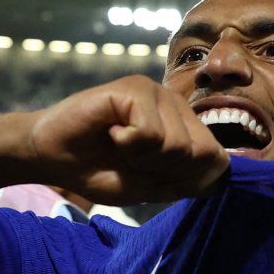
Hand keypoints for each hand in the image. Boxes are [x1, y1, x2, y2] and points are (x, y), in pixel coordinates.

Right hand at [24, 76, 229, 204]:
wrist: (51, 157)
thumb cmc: (96, 169)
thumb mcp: (147, 186)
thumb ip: (185, 181)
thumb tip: (222, 173)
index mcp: (184, 126)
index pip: (215, 159)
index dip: (184, 180)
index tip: (149, 174)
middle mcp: (175, 104)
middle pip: (198, 153)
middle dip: (162, 170)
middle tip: (131, 159)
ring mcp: (155, 92)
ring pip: (176, 144)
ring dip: (141, 158)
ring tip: (119, 145)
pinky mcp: (133, 88)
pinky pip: (150, 132)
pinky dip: (127, 144)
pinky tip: (110, 132)